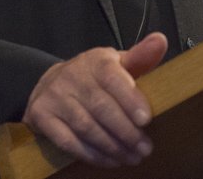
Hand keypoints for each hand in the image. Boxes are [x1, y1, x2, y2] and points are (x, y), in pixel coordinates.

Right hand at [22, 32, 167, 167]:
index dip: (130, 99)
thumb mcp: (116, 63)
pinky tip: (110, 161)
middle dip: (126, 131)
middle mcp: (73, 76)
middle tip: (145, 148)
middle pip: (101, 107)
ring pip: (86, 127)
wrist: (50, 83)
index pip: (113, 79)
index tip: (146, 120)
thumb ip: (140, 57)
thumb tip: (160, 41)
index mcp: (96, 61)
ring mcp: (55, 97)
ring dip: (112, 147)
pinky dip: (91, 155)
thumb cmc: (94, 76)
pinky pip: (68, 141)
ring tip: (132, 157)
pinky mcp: (42, 117)